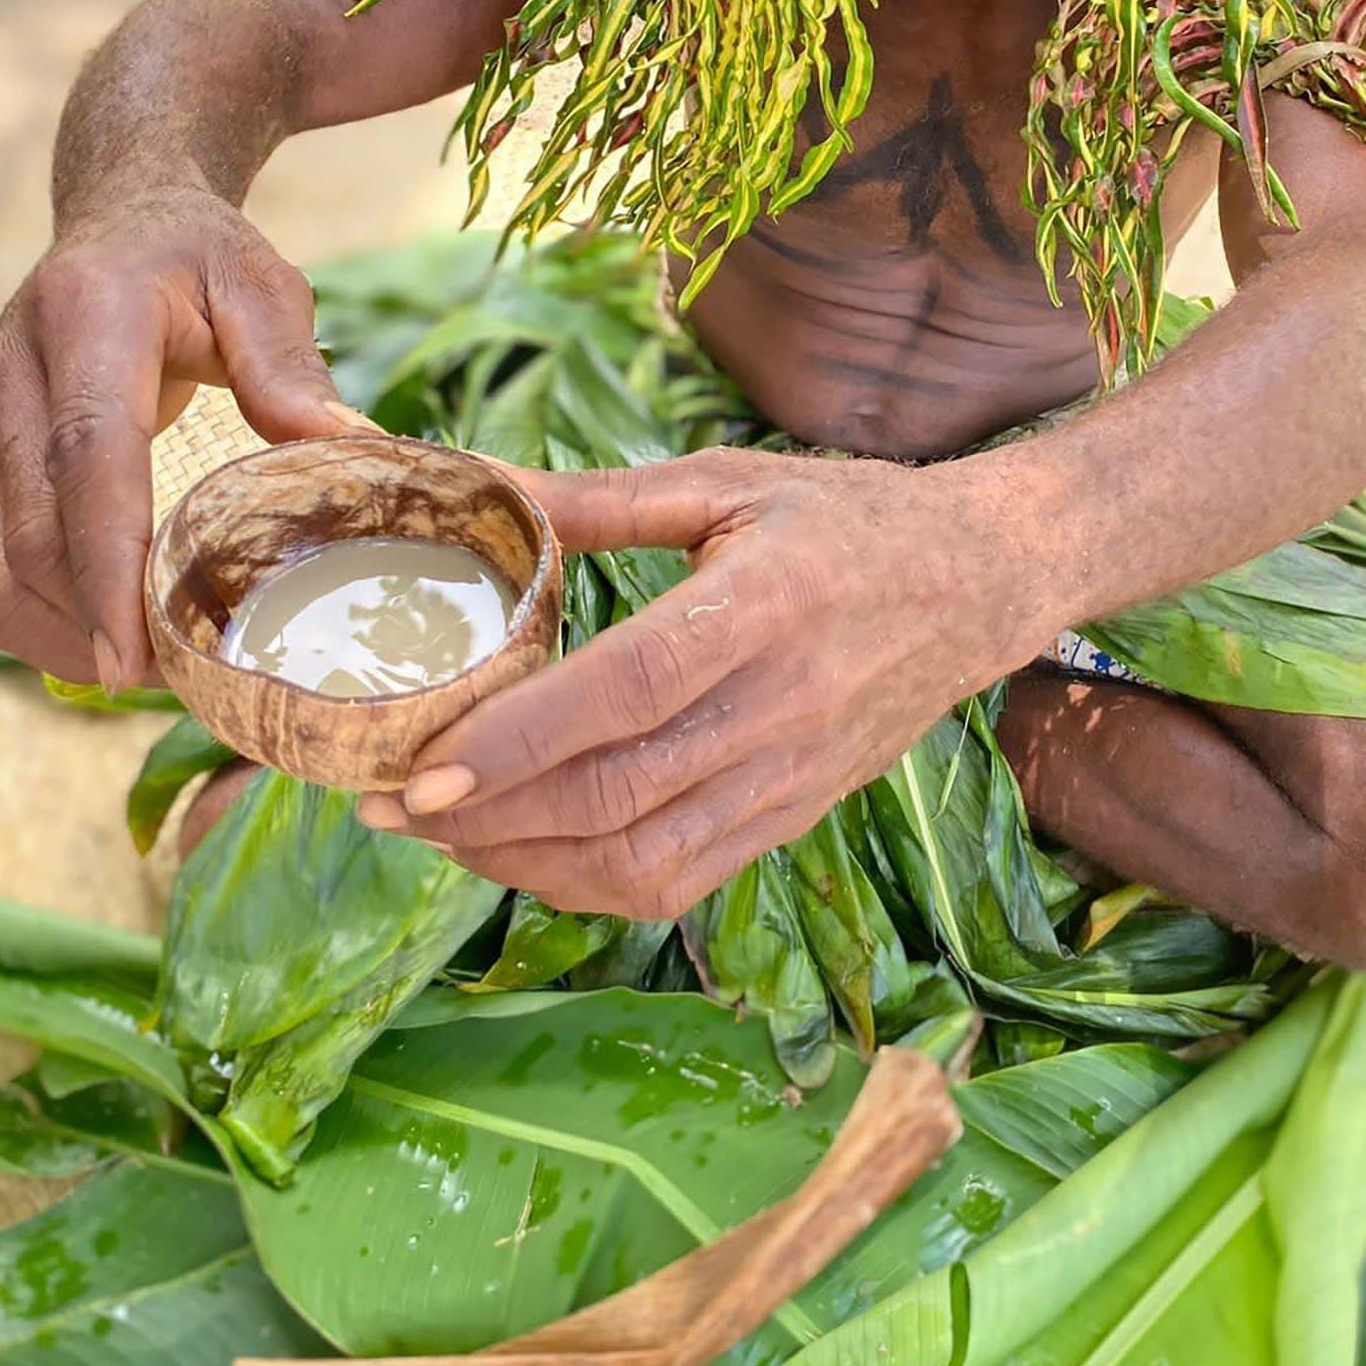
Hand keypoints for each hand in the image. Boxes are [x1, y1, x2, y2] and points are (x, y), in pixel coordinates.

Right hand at [0, 188, 370, 689]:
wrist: (117, 219)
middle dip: (97, 623)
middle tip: (186, 680)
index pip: (86, 455)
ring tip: (154, 672)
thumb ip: (288, 360)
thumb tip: (343, 447)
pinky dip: (37, 626)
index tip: (130, 652)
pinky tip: (105, 642)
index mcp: (84, 317)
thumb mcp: (260, 281)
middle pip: (33, 532)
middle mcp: (10, 374)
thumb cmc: (199, 258)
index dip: (105, 561)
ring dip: (65, 638)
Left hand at [358, 445, 1058, 917]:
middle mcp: (782, 707)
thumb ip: (599, 499)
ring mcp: (792, 777)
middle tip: (386, 799)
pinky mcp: (794, 818)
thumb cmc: (846, 520)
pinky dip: (587, 885)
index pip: (626, 692)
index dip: (518, 740)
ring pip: (640, 858)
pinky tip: (522, 853)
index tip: (421, 766)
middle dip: (486, 813)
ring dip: (522, 860)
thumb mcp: (730, 481)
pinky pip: (679, 880)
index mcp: (762, 606)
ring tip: (437, 831)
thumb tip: (475, 480)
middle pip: (616, 793)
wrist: (979, 583)